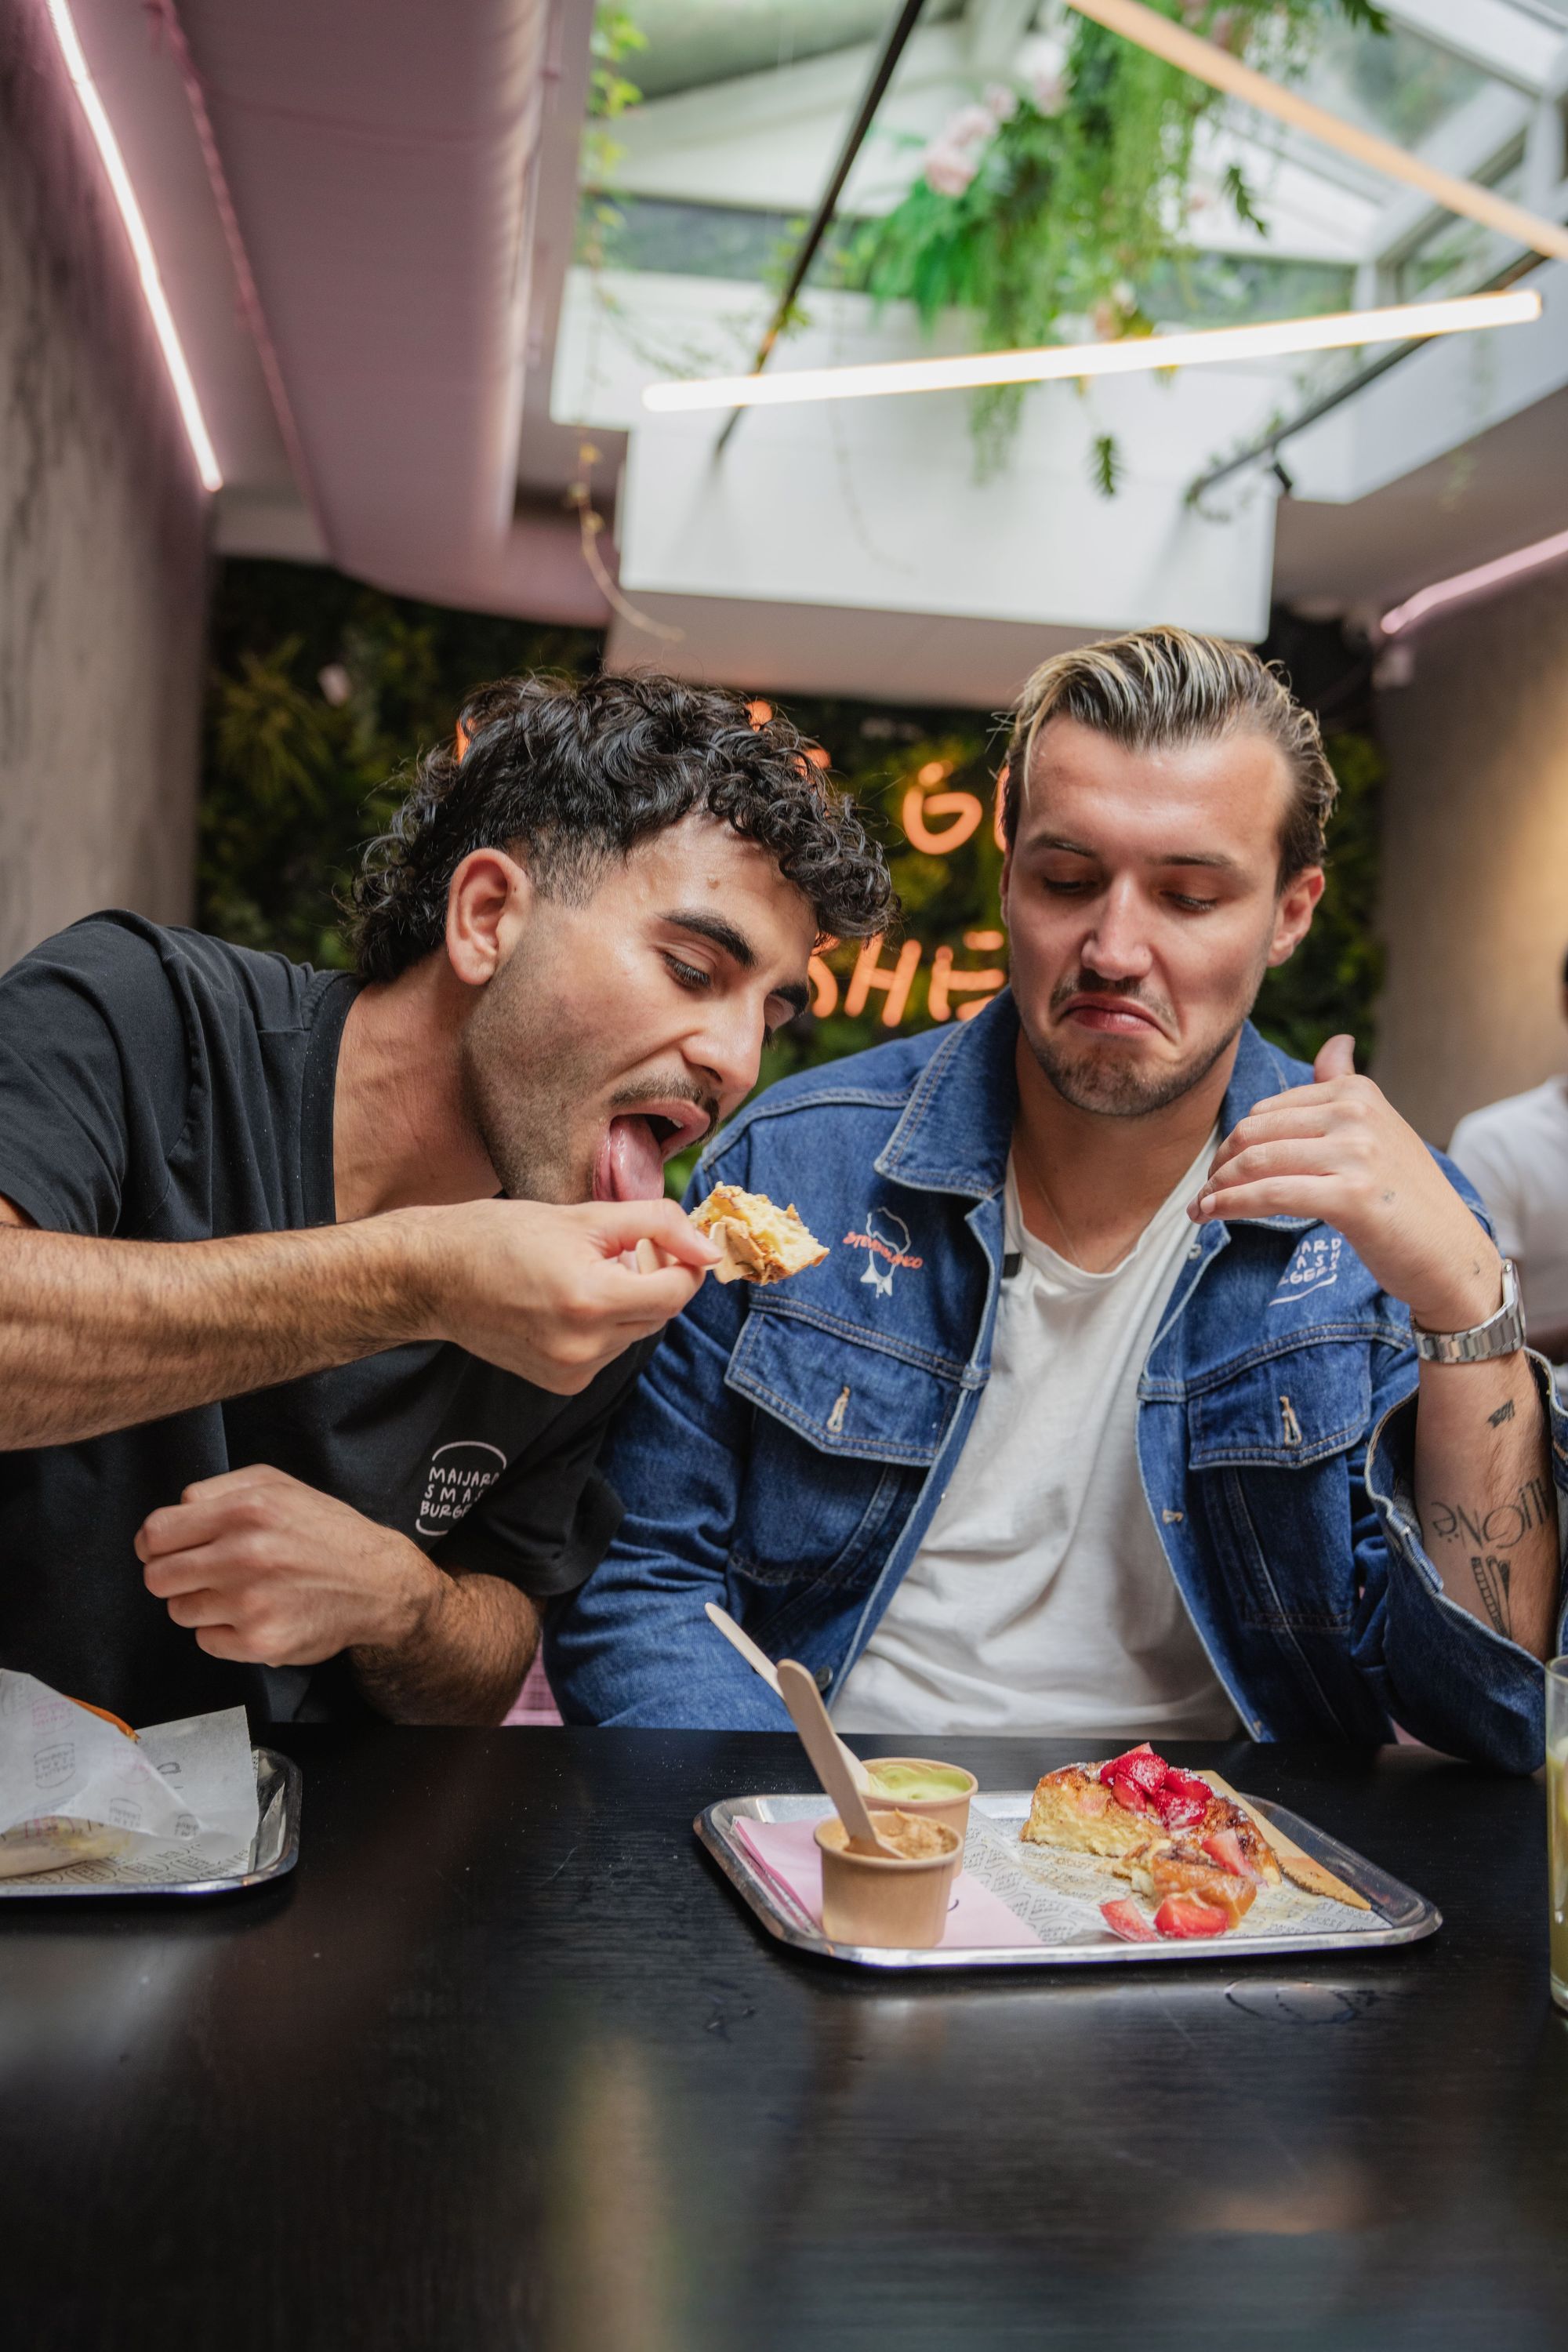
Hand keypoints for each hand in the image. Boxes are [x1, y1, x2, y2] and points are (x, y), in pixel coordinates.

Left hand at [136, 1465, 438, 1666]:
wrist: (378, 1582)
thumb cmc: (324, 1530)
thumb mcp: (277, 1485)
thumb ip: (219, 1490)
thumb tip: (175, 1513)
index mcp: (245, 1510)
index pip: (156, 1532)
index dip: (152, 1544)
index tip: (164, 1550)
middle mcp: (245, 1555)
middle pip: (157, 1577)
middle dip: (171, 1575)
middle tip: (199, 1573)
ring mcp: (252, 1604)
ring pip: (179, 1611)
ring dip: (199, 1603)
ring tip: (236, 1592)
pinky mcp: (260, 1642)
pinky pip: (206, 1641)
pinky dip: (222, 1631)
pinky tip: (253, 1615)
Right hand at [411, 1195, 720, 1394]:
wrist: (433, 1278)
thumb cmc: (501, 1236)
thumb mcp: (584, 1215)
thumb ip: (656, 1224)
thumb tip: (708, 1247)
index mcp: (591, 1300)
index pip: (677, 1291)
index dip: (683, 1262)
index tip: (669, 1242)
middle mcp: (584, 1346)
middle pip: (659, 1313)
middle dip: (653, 1279)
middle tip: (618, 1250)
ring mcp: (572, 1371)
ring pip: (635, 1332)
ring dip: (627, 1303)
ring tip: (583, 1274)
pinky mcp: (561, 1384)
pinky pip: (608, 1352)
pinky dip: (603, 1327)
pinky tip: (567, 1304)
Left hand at [1191, 1034, 1501, 1331]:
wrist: (1450, 1255)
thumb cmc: (1405, 1198)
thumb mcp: (1380, 1130)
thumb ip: (1346, 1085)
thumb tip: (1336, 1042)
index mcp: (1358, 1092)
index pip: (1268, 1111)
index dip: (1235, 1142)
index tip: (1217, 1169)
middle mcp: (1357, 1114)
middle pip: (1256, 1133)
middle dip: (1219, 1164)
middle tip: (1202, 1192)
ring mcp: (1356, 1153)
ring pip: (1257, 1163)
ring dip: (1216, 1189)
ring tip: (1199, 1209)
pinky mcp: (1351, 1196)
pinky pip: (1270, 1194)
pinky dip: (1231, 1205)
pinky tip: (1212, 1216)